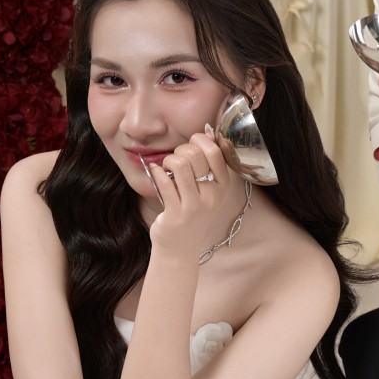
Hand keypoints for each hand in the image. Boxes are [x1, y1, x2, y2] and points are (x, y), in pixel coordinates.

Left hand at [142, 129, 236, 262]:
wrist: (180, 247)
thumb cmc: (192, 212)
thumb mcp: (207, 189)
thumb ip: (208, 162)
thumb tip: (207, 131)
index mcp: (222, 186)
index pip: (215, 152)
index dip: (199, 141)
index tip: (190, 144)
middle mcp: (212, 196)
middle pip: (195, 155)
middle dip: (180, 151)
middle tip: (174, 160)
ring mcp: (194, 206)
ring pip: (180, 165)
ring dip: (168, 161)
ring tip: (165, 168)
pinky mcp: (176, 214)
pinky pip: (164, 181)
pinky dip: (156, 172)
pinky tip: (156, 173)